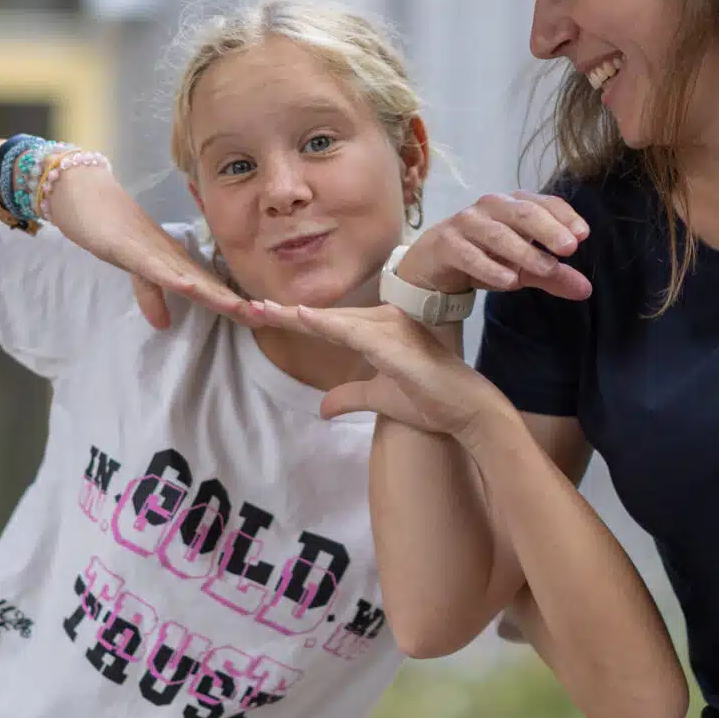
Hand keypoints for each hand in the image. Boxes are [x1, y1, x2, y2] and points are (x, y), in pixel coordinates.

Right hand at [44, 163, 259, 329]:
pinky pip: (154, 266)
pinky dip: (172, 277)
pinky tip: (190, 288)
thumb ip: (151, 294)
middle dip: (237, 304)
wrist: (86, 195)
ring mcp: (153, 252)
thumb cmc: (112, 229)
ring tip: (242, 310)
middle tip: (269, 318)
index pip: (212, 289)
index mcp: (177, 263)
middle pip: (210, 284)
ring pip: (190, 277)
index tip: (263, 321)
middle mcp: (172, 257)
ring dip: (216, 294)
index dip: (235, 306)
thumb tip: (163, 324)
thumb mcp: (134, 270)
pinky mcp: (131, 249)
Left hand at [258, 302, 511, 436]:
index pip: (330, 326)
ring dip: (300, 316)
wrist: (468, 410)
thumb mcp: (381, 399)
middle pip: (328, 318)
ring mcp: (392, 332)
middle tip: (250, 306)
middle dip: (288, 314)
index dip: (297, 320)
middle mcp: (385, 324)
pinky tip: (304, 318)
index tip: (263, 313)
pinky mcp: (397, 347)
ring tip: (265, 310)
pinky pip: (357, 334)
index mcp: (379, 334)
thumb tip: (323, 408)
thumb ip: (351, 396)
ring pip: (338, 320)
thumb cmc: (431, 401)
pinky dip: (330, 325)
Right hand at [400, 192, 592, 300]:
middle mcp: (492, 207)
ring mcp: (467, 222)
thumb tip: (586, 289)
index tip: (583, 235)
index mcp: (515, 205)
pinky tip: (510, 282)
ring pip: (498, 233)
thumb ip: (553, 276)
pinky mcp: (447, 243)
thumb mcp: (522, 267)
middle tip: (570, 248)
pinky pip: (469, 254)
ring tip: (546, 269)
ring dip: (524, 251)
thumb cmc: (485, 256)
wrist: (434, 263)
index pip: (544, 203)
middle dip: (548, 229)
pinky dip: (490, 268)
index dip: (564, 217)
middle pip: (523, 212)